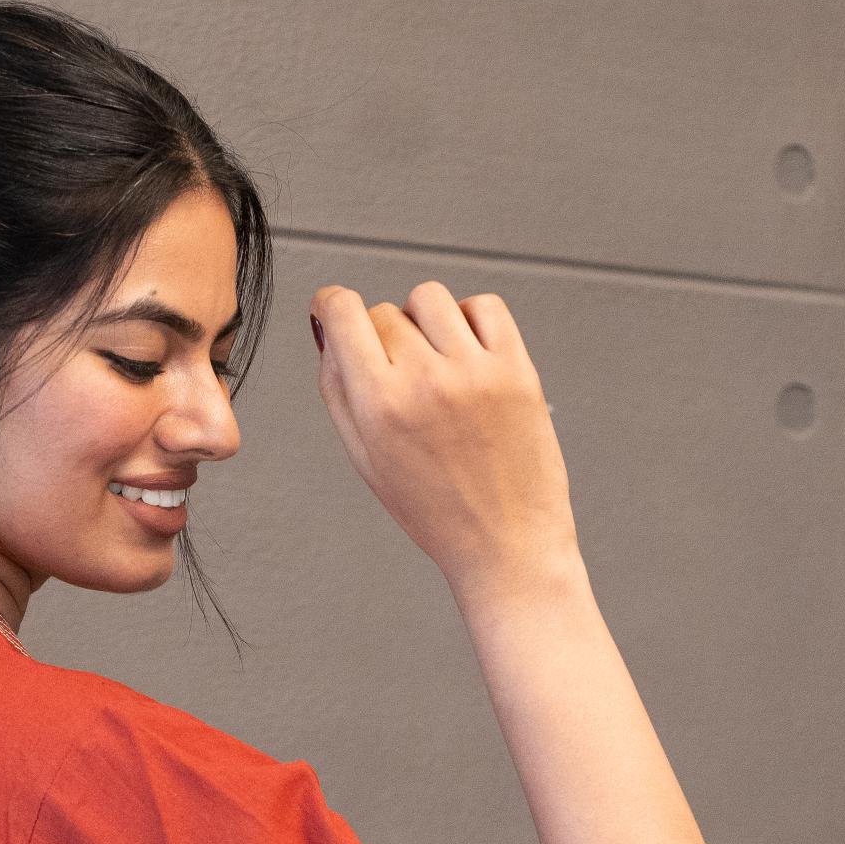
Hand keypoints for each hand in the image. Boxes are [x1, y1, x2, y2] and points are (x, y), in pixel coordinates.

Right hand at [309, 279, 580, 606]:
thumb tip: (327, 334)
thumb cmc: (437, 513)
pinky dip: (471, 318)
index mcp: (380, 406)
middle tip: (398, 376)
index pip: (341, 311)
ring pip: (429, 298)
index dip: (331, 305)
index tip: (334, 310)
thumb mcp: (365, 460)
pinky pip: (485, 306)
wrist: (507, 544)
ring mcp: (475, 372)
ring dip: (424, 321)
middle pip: (384, 312)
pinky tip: (468, 353)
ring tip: (434, 361)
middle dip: (382, 336)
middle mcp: (425, 381)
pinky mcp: (517, 370)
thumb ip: (337, 392)